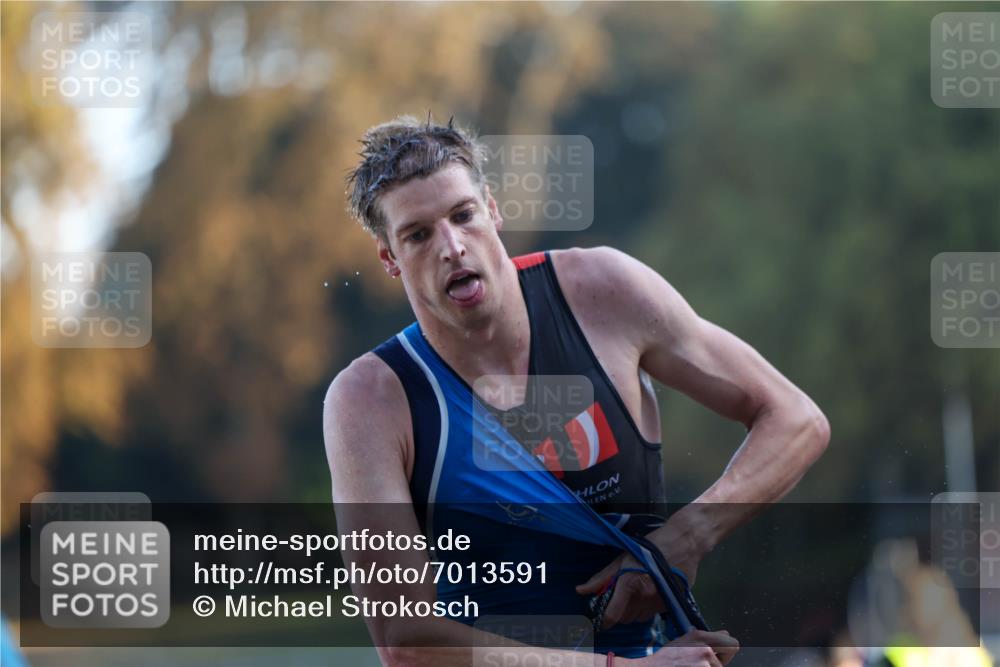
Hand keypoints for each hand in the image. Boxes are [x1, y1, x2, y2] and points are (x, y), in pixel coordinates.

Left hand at [576, 511, 708, 629]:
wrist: (683, 544)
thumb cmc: (650, 548)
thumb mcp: (622, 558)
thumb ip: (602, 578)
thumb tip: (580, 590)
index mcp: (629, 584)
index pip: (612, 615)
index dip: (603, 621)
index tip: (599, 620)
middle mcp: (644, 597)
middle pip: (624, 618)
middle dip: (619, 610)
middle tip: (620, 596)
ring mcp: (658, 603)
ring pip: (638, 619)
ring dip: (633, 611)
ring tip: (636, 592)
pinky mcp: (669, 605)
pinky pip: (651, 615)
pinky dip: (646, 609)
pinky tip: (649, 593)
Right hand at [624, 629, 739, 666]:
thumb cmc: (667, 658)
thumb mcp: (685, 640)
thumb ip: (706, 638)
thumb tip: (725, 634)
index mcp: (700, 637)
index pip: (732, 643)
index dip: (727, 650)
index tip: (720, 654)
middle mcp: (705, 650)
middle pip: (728, 660)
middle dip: (719, 662)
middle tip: (703, 664)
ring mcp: (704, 665)